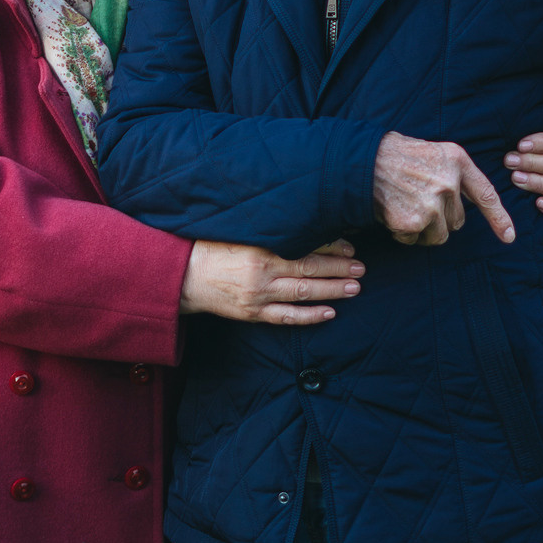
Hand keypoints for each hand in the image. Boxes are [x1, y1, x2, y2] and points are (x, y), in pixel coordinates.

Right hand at [179, 237, 364, 327]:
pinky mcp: (252, 314)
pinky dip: (310, 316)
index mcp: (260, 248)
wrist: (181, 276)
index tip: (349, 246)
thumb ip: (268, 232)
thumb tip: (302, 225)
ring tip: (355, 287)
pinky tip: (330, 313)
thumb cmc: (210, 248)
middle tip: (361, 267)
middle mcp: (262, 273)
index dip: (330, 246)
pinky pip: (286, 317)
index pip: (304, 246)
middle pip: (309, 269)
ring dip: (331, 290)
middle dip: (338, 268)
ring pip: (303, 293)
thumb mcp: (240, 233)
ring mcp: (258, 296)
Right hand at [372, 133, 514, 248]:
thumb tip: (467, 205)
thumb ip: (454, 175)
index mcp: (457, 160)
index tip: (509, 237)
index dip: (499, 218)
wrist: (362, 161)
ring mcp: (433, 203)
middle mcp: (449, 182)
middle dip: (440, 218)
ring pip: (439, 234)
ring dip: (423, 229)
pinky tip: (393, 213)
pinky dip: (404, 233)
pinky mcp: (415, 221)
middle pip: (457, 220)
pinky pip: (416, 240)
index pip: (486, 194)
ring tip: (405, 206)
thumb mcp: (434, 153)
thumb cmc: (397, 156)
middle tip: (416, 199)